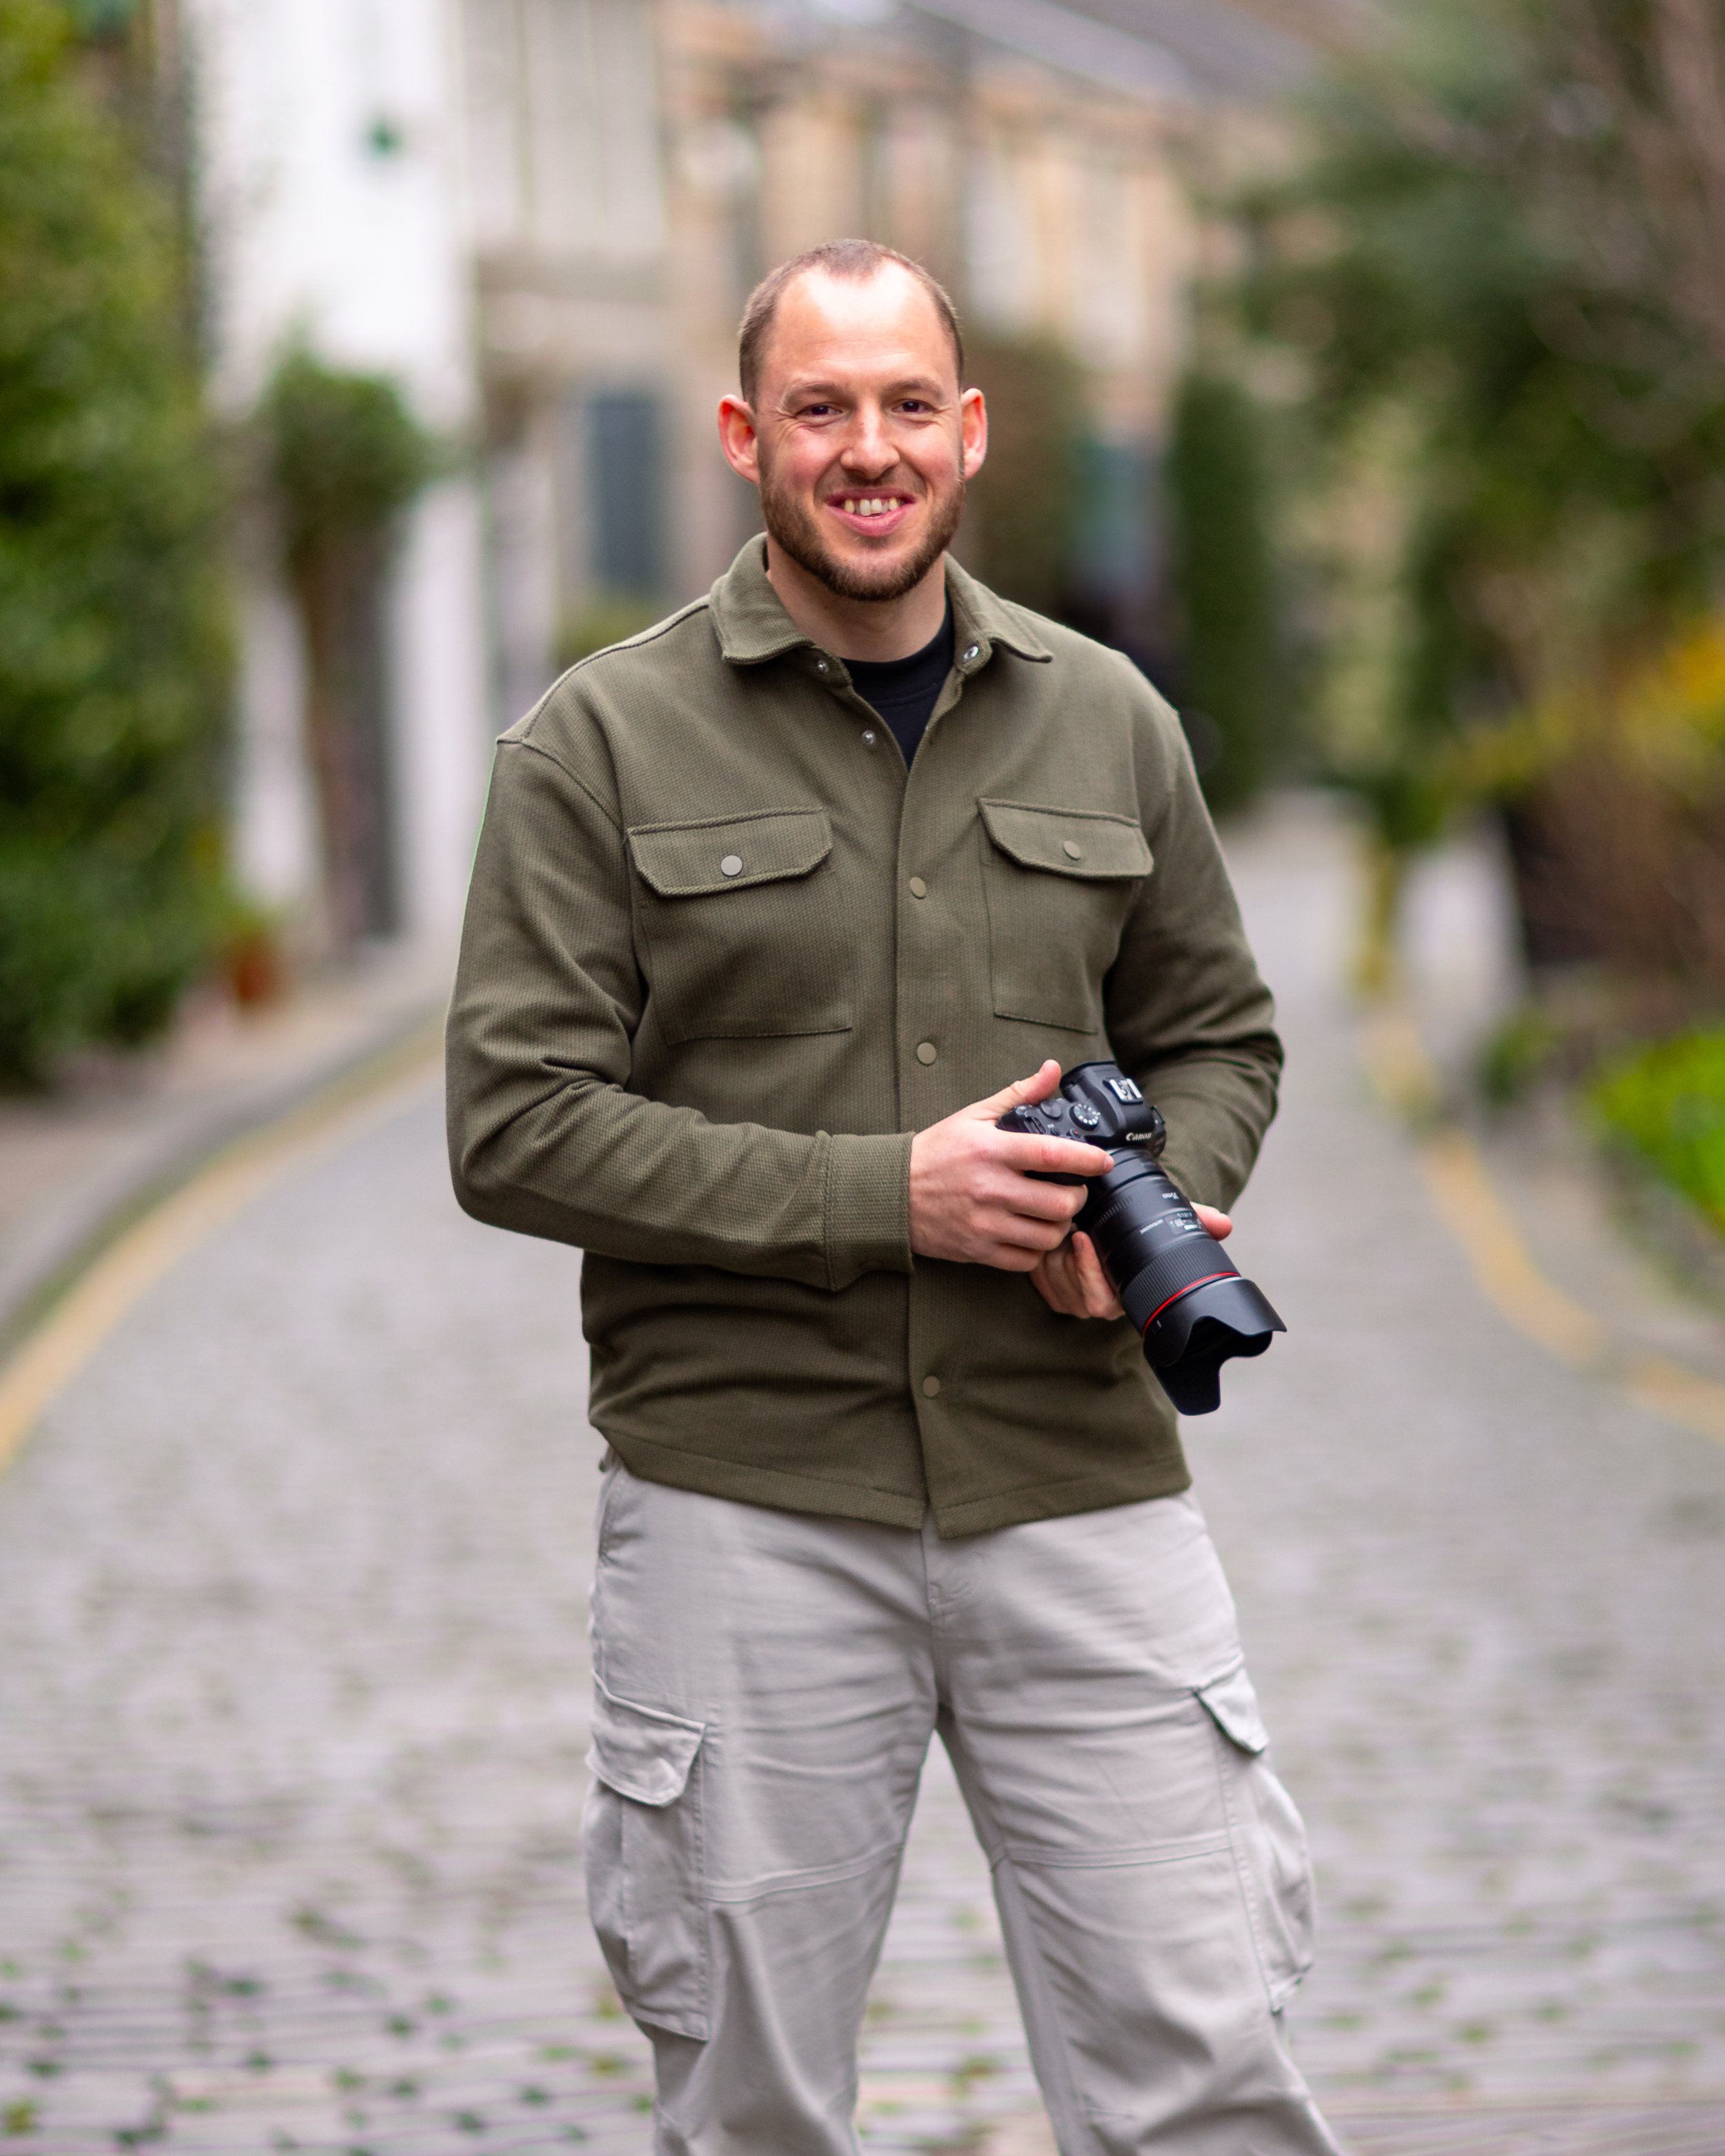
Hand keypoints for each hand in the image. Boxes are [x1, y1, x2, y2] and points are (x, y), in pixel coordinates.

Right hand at [909, 1060, 1114, 1269]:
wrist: (890, 1193)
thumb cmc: (936, 1153)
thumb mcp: (973, 1116)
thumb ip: (1018, 1095)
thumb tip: (1051, 1070)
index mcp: (992, 1151)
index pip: (1053, 1155)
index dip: (1088, 1160)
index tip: (1103, 1161)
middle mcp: (990, 1189)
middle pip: (1061, 1203)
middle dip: (1078, 1197)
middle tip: (1074, 1190)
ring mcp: (985, 1224)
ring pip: (1048, 1236)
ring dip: (1060, 1225)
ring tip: (1054, 1213)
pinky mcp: (978, 1250)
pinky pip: (1027, 1261)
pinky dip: (1036, 1249)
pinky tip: (1031, 1233)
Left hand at [1031, 1207, 1232, 1319]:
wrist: (1094, 1226)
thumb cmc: (1126, 1231)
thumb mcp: (1153, 1221)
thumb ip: (1191, 1220)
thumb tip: (1225, 1224)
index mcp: (1124, 1295)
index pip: (1104, 1299)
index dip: (1090, 1272)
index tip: (1083, 1239)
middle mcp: (1097, 1304)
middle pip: (1072, 1288)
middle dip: (1070, 1257)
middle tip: (1069, 1226)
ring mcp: (1070, 1300)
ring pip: (1053, 1278)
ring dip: (1054, 1250)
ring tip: (1062, 1226)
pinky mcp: (1049, 1292)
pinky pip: (1039, 1277)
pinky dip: (1042, 1255)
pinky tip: (1051, 1239)